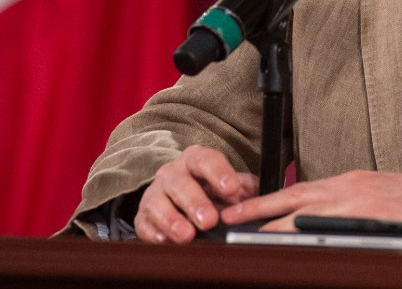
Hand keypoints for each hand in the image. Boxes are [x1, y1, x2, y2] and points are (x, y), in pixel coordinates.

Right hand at [134, 145, 258, 242]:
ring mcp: (155, 193)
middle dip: (195, 201)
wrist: (184, 201)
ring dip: (172, 219)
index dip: (219, 173)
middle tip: (210, 220)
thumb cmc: (212, 192)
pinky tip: (165, 240)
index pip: (206, 160)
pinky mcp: (143, 215)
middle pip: (180, 182)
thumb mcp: (233, 187)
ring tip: (187, 235)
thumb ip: (246, 190)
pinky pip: (144, 222)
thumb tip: (258, 200)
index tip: (232, 189)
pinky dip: (153, 232)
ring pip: (158, 201)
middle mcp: (173, 172)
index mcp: (196, 160)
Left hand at [220, 170, 401, 230]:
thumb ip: (336, 200)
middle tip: (229, 224)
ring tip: (250, 240)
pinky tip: (296, 252)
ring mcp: (355, 210)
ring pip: (307, 220)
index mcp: (341, 185)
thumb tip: (305, 214)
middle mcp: (343, 194)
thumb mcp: (364, 189)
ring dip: (276, 230)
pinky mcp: (370, 225)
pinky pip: (333, 235)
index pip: (291, 192)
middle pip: (292, 205)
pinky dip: (311, 242)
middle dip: (258, 216)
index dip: (261, 203)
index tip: (235, 211)